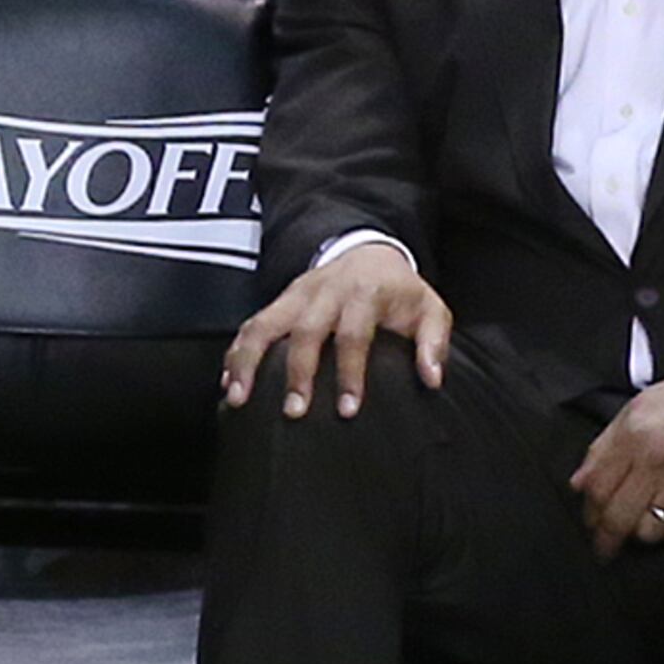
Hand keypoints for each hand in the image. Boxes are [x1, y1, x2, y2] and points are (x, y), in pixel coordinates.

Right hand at [222, 242, 453, 417]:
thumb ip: (434, 343)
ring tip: (238, 398)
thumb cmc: (400, 292)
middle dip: (297, 373)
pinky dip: (236, 354)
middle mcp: (326, 291)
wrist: (369, 252)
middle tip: (294, 412)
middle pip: (306, 331)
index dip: (350, 373)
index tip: (347, 410)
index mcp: (366, 292)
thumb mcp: (429, 309)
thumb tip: (433, 379)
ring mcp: (297, 295)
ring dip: (249, 361)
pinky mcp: (279, 301)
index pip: (354, 334)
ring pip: (265, 324)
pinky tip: (229, 385)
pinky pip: (251, 325)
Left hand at [570, 365, 663, 559]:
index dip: (588, 511)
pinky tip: (663, 523)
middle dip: (606, 537)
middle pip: (619, 517)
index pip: (598, 489)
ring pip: (649, 531)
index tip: (589, 520)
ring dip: (637, 534)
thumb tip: (579, 483)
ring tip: (635, 527)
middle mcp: (657, 463)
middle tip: (603, 544)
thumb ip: (601, 448)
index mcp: (634, 438)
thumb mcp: (631, 411)